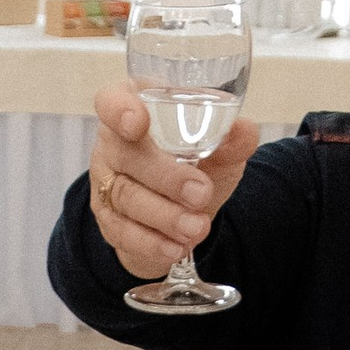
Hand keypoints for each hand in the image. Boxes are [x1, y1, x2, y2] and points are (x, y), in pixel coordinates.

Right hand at [85, 82, 261, 283]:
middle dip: (166, 177)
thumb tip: (243, 130)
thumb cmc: (195, 161)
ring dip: (165, 215)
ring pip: (126, 197)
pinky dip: (152, 243)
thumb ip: (232, 139)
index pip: (111, 101)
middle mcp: (112, 144)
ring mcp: (105, 183)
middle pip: (126, 156)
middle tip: (201, 193)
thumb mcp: (219, 148)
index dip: (119, 109)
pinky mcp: (109, 220)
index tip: (138, 123)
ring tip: (197, 227)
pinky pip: (123, 232)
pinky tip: (176, 247)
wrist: (184, 207)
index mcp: (134, 109)